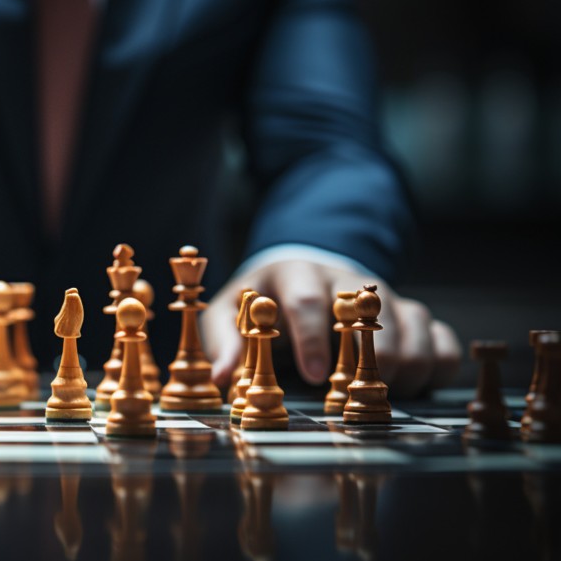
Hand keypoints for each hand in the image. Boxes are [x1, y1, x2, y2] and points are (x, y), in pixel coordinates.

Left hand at [201, 259, 460, 396]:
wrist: (300, 273)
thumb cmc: (261, 300)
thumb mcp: (230, 313)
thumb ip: (225, 343)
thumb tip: (222, 379)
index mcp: (297, 274)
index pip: (309, 300)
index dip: (313, 339)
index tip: (314, 376)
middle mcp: (348, 280)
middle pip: (373, 314)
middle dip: (368, 357)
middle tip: (353, 393)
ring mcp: (386, 296)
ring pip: (415, 326)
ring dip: (405, 367)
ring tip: (381, 392)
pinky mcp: (411, 314)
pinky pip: (443, 338)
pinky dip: (438, 365)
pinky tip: (415, 386)